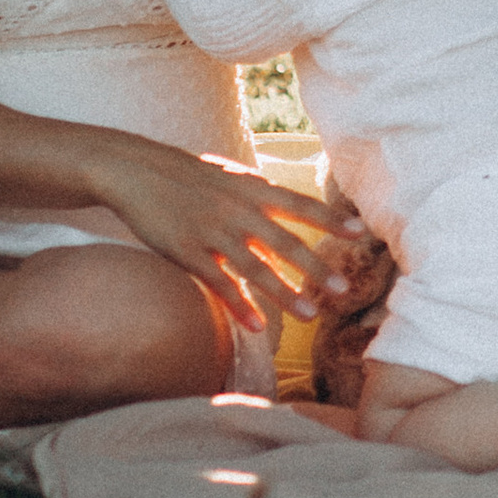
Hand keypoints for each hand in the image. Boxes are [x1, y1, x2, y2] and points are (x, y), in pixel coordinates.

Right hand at [101, 141, 369, 329]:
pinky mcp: (187, 251)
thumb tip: (285, 198)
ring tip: (310, 316)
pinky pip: (218, 283)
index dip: (330, 219)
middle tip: (344, 290)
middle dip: (315, 268)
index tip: (361, 232)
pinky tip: (257, 326)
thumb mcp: (228, 174)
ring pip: (255, 268)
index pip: (300, 204)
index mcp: (251, 189)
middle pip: (284, 242)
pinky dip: (238, 305)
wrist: (136, 171)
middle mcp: (238, 210)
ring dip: (284, 294)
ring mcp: (213, 232)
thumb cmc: (187, 174)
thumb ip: (258, 190)